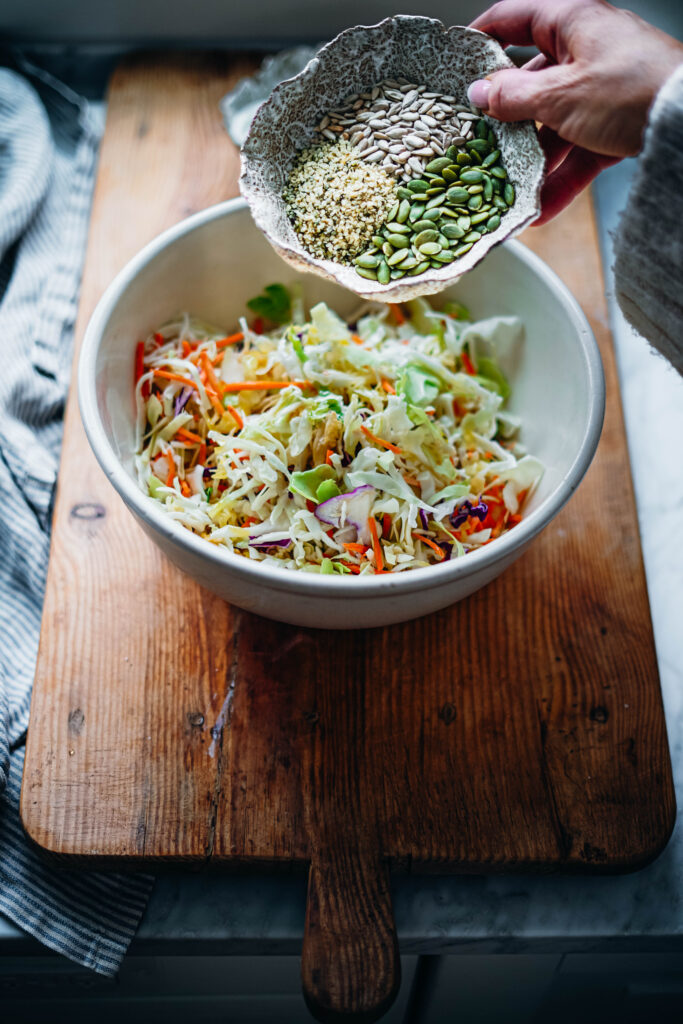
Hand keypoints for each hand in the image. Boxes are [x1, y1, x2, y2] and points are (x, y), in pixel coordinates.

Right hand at [468, 0, 682, 221]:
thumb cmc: (630, 90)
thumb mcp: (560, 94)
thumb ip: (513, 97)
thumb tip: (479, 93)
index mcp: (571, 23)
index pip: (514, 18)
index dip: (481, 37)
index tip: (455, 62)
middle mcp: (586, 51)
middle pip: (531, 81)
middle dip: (504, 117)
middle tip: (476, 138)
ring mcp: (602, 90)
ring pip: (554, 123)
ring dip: (531, 157)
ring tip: (507, 183)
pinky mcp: (617, 125)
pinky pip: (580, 152)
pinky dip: (561, 179)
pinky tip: (541, 208)